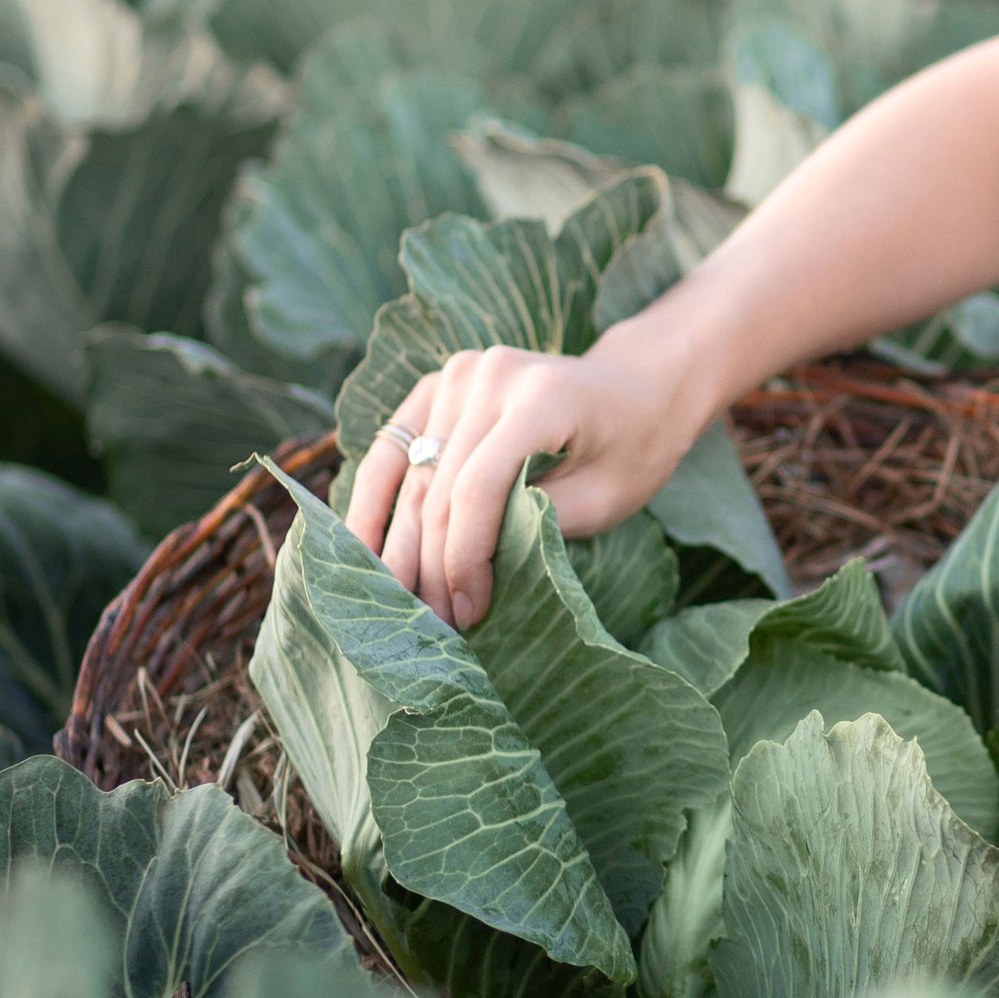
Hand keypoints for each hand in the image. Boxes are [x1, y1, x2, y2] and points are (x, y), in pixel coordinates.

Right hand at [340, 340, 699, 627]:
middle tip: (429, 624)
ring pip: (410, 473)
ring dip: (397, 541)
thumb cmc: (635, 446)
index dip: (464, 556)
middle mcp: (489, 375)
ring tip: (392, 600)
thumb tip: (464, 568)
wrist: (638, 383)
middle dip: (431, 563)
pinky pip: (394, 445)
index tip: (467, 611)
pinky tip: (360, 544)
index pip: (477, 489)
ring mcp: (458, 373)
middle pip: (438, 486)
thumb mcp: (607, 498)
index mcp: (539, 398)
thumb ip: (538, 524)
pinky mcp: (439, 383)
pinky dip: (374, 497)